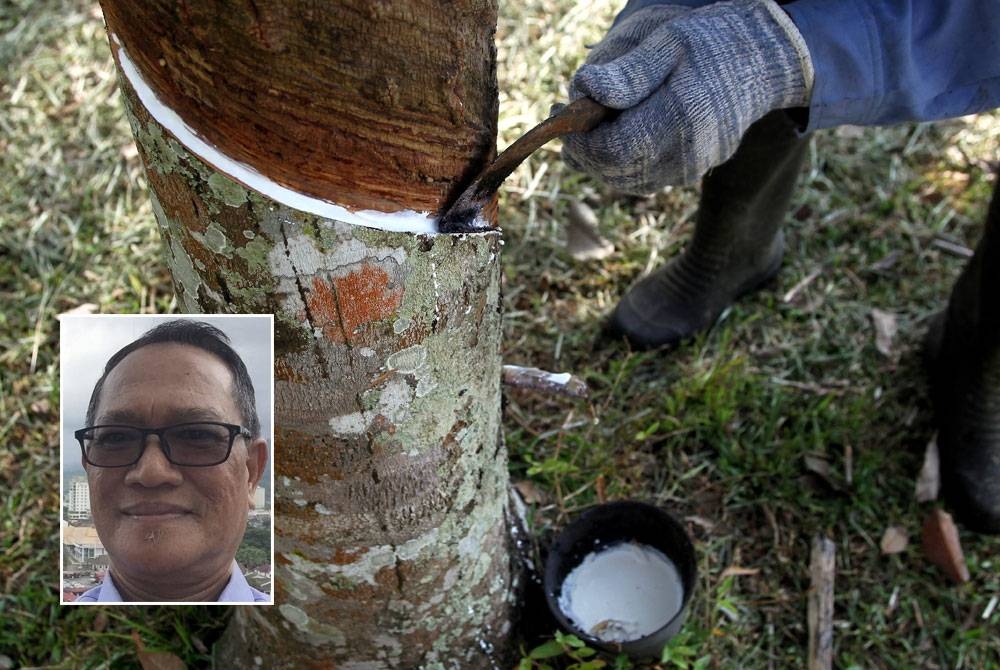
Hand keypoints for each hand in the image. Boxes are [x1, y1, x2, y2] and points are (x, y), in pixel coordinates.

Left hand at [562, 0, 812, 192]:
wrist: (762, 62)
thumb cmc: (711, 43)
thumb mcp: (669, 41)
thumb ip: (627, 71)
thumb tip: (585, 89)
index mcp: (680, 117)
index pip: (612, 151)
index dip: (580, 142)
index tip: (564, 121)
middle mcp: (687, 153)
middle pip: (614, 172)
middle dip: (585, 151)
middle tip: (569, 123)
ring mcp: (691, 167)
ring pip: (626, 180)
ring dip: (601, 160)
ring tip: (590, 127)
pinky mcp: (693, 172)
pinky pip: (645, 179)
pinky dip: (623, 164)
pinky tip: (617, 135)